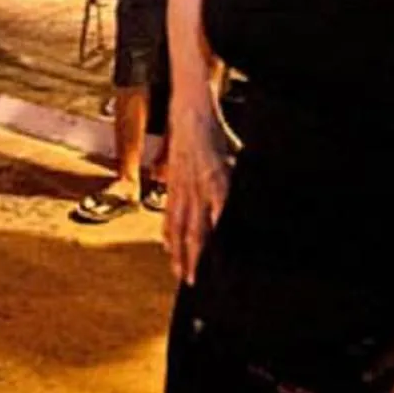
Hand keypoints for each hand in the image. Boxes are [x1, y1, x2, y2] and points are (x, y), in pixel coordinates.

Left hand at [162, 98, 234, 283]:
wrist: (189, 113)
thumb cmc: (189, 138)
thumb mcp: (181, 165)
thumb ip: (183, 186)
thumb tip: (194, 199)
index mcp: (176, 189)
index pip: (172, 224)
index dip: (172, 247)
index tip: (175, 267)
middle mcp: (183, 192)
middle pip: (182, 232)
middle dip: (183, 258)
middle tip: (186, 280)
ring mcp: (197, 186)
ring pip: (195, 226)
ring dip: (195, 251)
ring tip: (197, 271)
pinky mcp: (215, 176)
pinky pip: (217, 204)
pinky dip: (218, 223)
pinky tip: (221, 239)